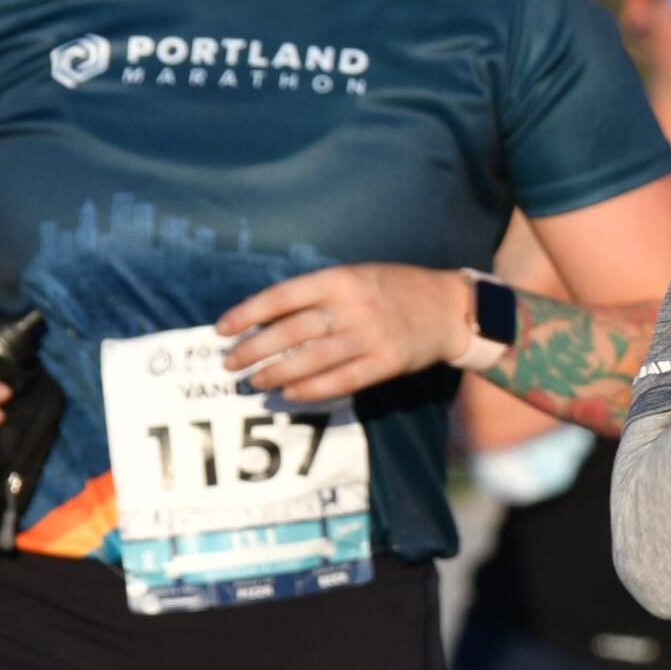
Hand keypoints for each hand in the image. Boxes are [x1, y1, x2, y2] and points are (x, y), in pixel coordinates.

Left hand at [218, 261, 467, 406]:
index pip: (282, 296)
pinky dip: (313, 389)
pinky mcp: (387, 361)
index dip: (248, 314)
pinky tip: (290, 393)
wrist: (449, 308)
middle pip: (292, 331)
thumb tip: (269, 319)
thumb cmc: (394, 289)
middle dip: (255, 349)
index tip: (221, 330)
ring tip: (254, 382)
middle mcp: (353, 305)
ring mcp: (372, 335)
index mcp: (340, 278)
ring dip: (277, 372)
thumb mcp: (356, 275)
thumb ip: (318, 293)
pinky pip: (343, 380)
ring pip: (312, 359)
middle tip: (230, 364)